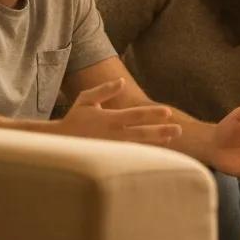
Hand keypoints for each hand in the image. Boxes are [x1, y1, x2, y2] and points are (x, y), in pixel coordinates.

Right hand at [57, 78, 182, 146]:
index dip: (152, 114)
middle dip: (161, 131)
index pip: (135, 116)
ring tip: (172, 139)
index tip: (168, 112)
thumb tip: (122, 81)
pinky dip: (146, 153)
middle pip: (141, 133)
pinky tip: (158, 151)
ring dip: (156, 142)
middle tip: (179, 129)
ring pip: (139, 146)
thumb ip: (104, 90)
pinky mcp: (111, 158)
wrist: (60, 143)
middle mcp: (113, 134)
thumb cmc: (75, 118)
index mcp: (109, 119)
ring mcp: (113, 148)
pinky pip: (132, 156)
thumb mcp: (86, 99)